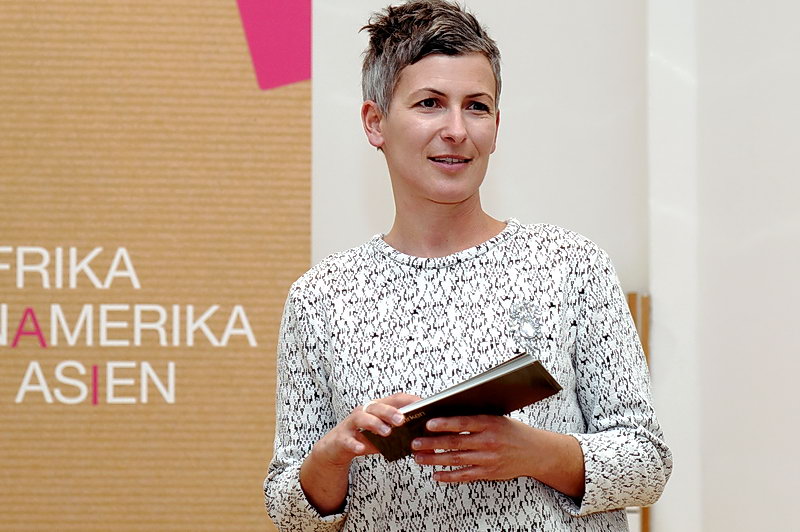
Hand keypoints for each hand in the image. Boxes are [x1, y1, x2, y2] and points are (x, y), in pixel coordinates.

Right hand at [311, 393, 419, 468]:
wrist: (336, 449)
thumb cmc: (363, 440)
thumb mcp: (384, 438)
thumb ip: (401, 437)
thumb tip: (426, 445)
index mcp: (377, 409)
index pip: (395, 399)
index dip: (409, 400)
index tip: (423, 404)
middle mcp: (364, 412)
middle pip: (377, 406)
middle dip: (391, 412)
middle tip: (402, 420)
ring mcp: (351, 424)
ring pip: (361, 417)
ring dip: (374, 423)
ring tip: (386, 432)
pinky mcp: (341, 438)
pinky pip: (347, 439)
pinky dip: (354, 443)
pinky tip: (361, 448)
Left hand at [411, 415, 540, 482]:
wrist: (536, 452)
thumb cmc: (514, 432)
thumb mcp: (496, 417)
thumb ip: (475, 418)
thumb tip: (447, 415)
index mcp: (490, 423)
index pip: (463, 422)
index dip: (444, 423)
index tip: (428, 424)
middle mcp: (488, 441)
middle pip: (455, 442)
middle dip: (432, 443)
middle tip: (415, 443)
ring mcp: (488, 459)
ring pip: (456, 459)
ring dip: (435, 459)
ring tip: (419, 458)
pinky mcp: (489, 473)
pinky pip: (465, 475)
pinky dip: (449, 476)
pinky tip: (436, 474)